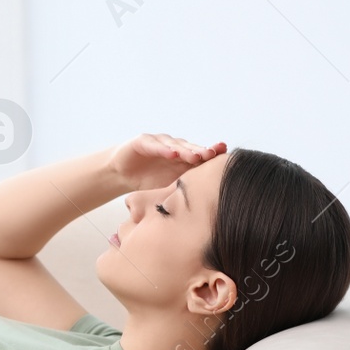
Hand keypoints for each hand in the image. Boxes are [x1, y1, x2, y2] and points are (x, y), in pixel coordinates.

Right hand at [107, 133, 226, 191]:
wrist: (122, 173)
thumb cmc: (148, 181)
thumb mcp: (168, 188)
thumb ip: (184, 191)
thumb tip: (206, 207)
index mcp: (183, 159)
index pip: (201, 156)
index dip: (212, 156)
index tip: (227, 158)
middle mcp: (175, 148)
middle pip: (192, 149)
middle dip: (203, 152)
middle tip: (214, 156)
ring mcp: (160, 143)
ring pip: (176, 145)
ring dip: (186, 150)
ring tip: (196, 156)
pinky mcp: (144, 141)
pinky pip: (155, 145)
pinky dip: (163, 149)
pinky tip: (171, 154)